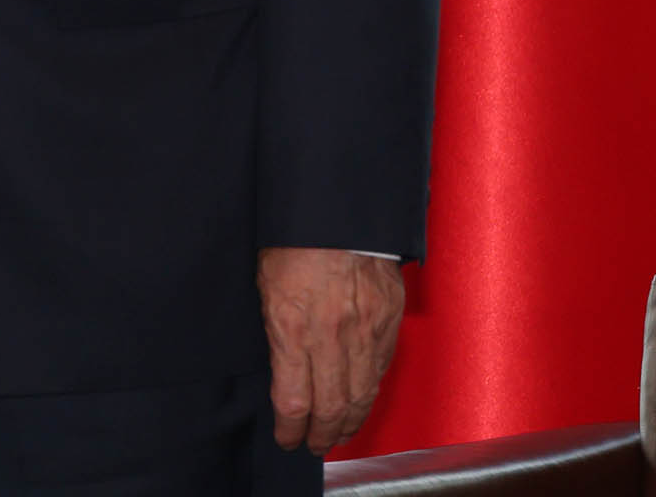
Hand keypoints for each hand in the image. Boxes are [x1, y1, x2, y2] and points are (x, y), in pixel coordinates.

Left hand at [258, 247, 404, 454]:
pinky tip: (360, 400)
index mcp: (293, 326)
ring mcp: (366, 329)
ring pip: (362, 394)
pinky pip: (380, 368)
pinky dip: (369, 391)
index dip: (290, 428)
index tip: (286, 438)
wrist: (337, 210)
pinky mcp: (389, 320)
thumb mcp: (266, 286)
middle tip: (314, 445)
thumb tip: (284, 371)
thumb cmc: (292, 241)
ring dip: (350, 422)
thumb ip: (278, 333)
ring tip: (338, 434)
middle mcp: (332, 334)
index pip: (293, 399)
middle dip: (321, 434)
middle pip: (332, 406)